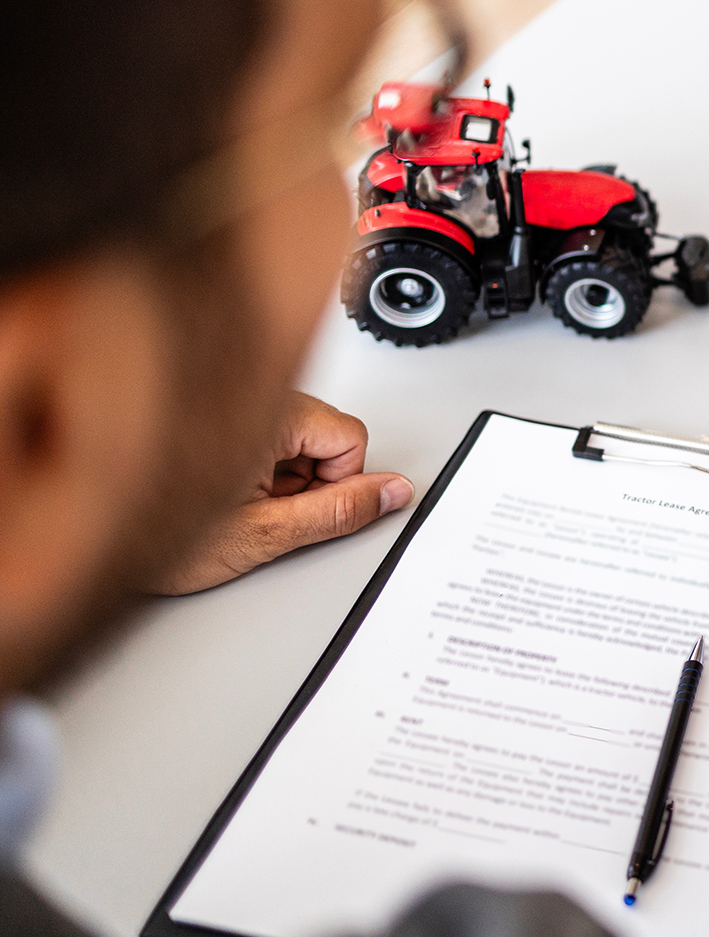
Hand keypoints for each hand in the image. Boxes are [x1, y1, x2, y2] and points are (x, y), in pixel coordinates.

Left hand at [146, 392, 412, 593]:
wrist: (89, 538)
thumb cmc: (155, 536)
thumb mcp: (263, 534)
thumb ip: (339, 511)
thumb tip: (392, 493)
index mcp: (267, 414)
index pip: (351, 437)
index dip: (337, 483)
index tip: (300, 508)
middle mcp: (250, 398)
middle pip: (324, 435)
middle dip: (305, 479)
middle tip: (259, 510)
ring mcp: (228, 404)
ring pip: (294, 438)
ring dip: (277, 476)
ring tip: (229, 503)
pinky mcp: (212, 415)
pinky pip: (262, 437)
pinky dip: (251, 469)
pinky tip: (217, 492)